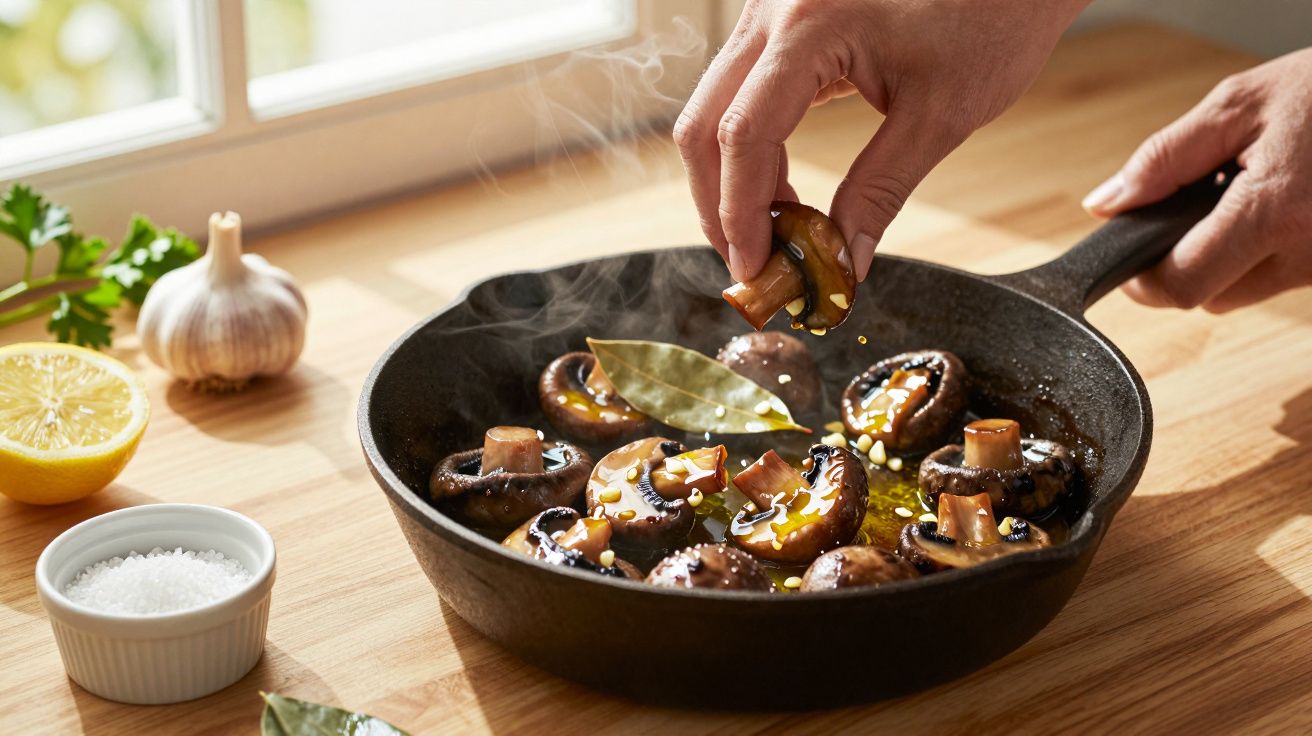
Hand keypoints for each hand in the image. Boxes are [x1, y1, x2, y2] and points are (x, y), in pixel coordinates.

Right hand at [674, 0, 1088, 281]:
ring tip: (776, 234)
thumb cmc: (992, 16)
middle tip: (754, 261)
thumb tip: (843, 261)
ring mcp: (770, 13)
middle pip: (703, 126)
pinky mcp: (780, 23)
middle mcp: (773, 11)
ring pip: (712, 111)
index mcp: (810, 27)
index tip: (757, 267)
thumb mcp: (940, 115)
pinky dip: (750, 150)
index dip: (740, 213)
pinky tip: (783, 191)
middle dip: (719, 204)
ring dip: (731, 180)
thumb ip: (880, 191)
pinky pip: (740, 95)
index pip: (743, 136)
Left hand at [1083, 48, 1311, 311]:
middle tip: (1186, 212)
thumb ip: (1164, 159)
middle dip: (1185, 264)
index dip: (1144, 281)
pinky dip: (1265, 249)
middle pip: (1211, 296)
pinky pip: (1283, 274)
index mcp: (1275, 212)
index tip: (1129, 259)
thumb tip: (1107, 204)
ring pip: (1247, 290)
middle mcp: (1309, 252)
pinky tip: (1277, 203)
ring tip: (1242, 195)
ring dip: (1227, 257)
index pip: (1184, 285)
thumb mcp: (1239, 105)